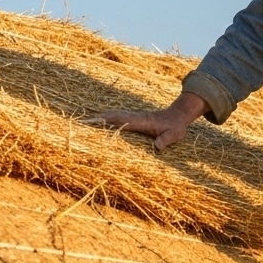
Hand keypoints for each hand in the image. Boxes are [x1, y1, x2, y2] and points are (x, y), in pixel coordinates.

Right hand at [85, 91, 207, 150]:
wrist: (179, 115)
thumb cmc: (176, 126)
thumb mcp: (174, 135)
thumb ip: (166, 140)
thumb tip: (157, 147)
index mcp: (141, 121)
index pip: (121, 120)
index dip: (108, 120)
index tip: (95, 121)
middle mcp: (136, 117)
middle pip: (114, 115)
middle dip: (99, 118)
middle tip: (83, 121)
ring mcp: (135, 117)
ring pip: (115, 115)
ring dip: (102, 117)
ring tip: (87, 121)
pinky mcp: (136, 119)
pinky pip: (120, 118)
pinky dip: (109, 118)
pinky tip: (102, 122)